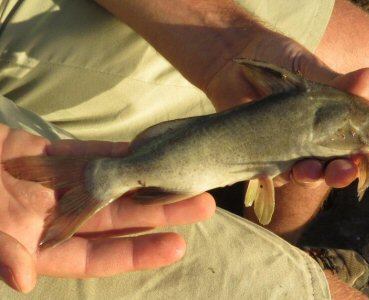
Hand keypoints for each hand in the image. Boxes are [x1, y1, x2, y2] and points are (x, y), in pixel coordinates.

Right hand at [0, 125, 214, 292]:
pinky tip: (146, 149)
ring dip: (145, 178)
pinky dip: (114, 151)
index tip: (177, 245)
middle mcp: (51, 217)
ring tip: (185, 173)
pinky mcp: (44, 155)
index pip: (97, 253)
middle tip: (203, 204)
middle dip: (159, 210)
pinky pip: (87, 152)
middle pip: (116, 216)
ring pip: (109, 182)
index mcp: (37, 245)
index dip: (136, 251)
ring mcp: (51, 185)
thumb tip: (23, 280)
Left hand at [204, 33, 368, 188]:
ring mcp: (295, 153)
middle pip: (344, 167)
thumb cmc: (280, 61)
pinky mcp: (267, 159)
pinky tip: (293, 168)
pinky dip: (287, 175)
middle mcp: (321, 142)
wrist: (234, 61)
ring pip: (313, 175)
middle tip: (353, 167)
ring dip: (321, 176)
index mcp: (341, 122)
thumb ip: (340, 83)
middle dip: (352, 171)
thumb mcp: (311, 69)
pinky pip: (279, 175)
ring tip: (323, 170)